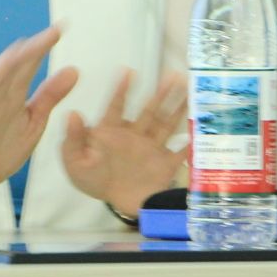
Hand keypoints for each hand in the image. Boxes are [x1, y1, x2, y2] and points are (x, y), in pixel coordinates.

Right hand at [0, 25, 80, 209]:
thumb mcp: (33, 121)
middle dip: (26, 54)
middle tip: (46, 36)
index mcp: (12, 97)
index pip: (27, 67)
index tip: (59, 29)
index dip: (42, 48)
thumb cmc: (2, 146)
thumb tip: (74, 70)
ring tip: (12, 56)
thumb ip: (50, 96)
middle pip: (9, 73)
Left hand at [61, 69, 188, 217]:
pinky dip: (193, 142)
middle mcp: (135, 134)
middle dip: (161, 93)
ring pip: (167, 123)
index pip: (117, 106)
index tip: (127, 71)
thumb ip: (73, 139)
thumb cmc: (95, 180)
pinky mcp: (166, 163)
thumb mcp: (75, 162)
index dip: (122, 89)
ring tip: (190, 90)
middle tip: (173, 75)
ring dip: (178, 107)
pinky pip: (182, 151)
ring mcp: (152, 147)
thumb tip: (71, 114)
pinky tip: (204, 128)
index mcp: (113, 132)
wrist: (119, 205)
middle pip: (149, 110)